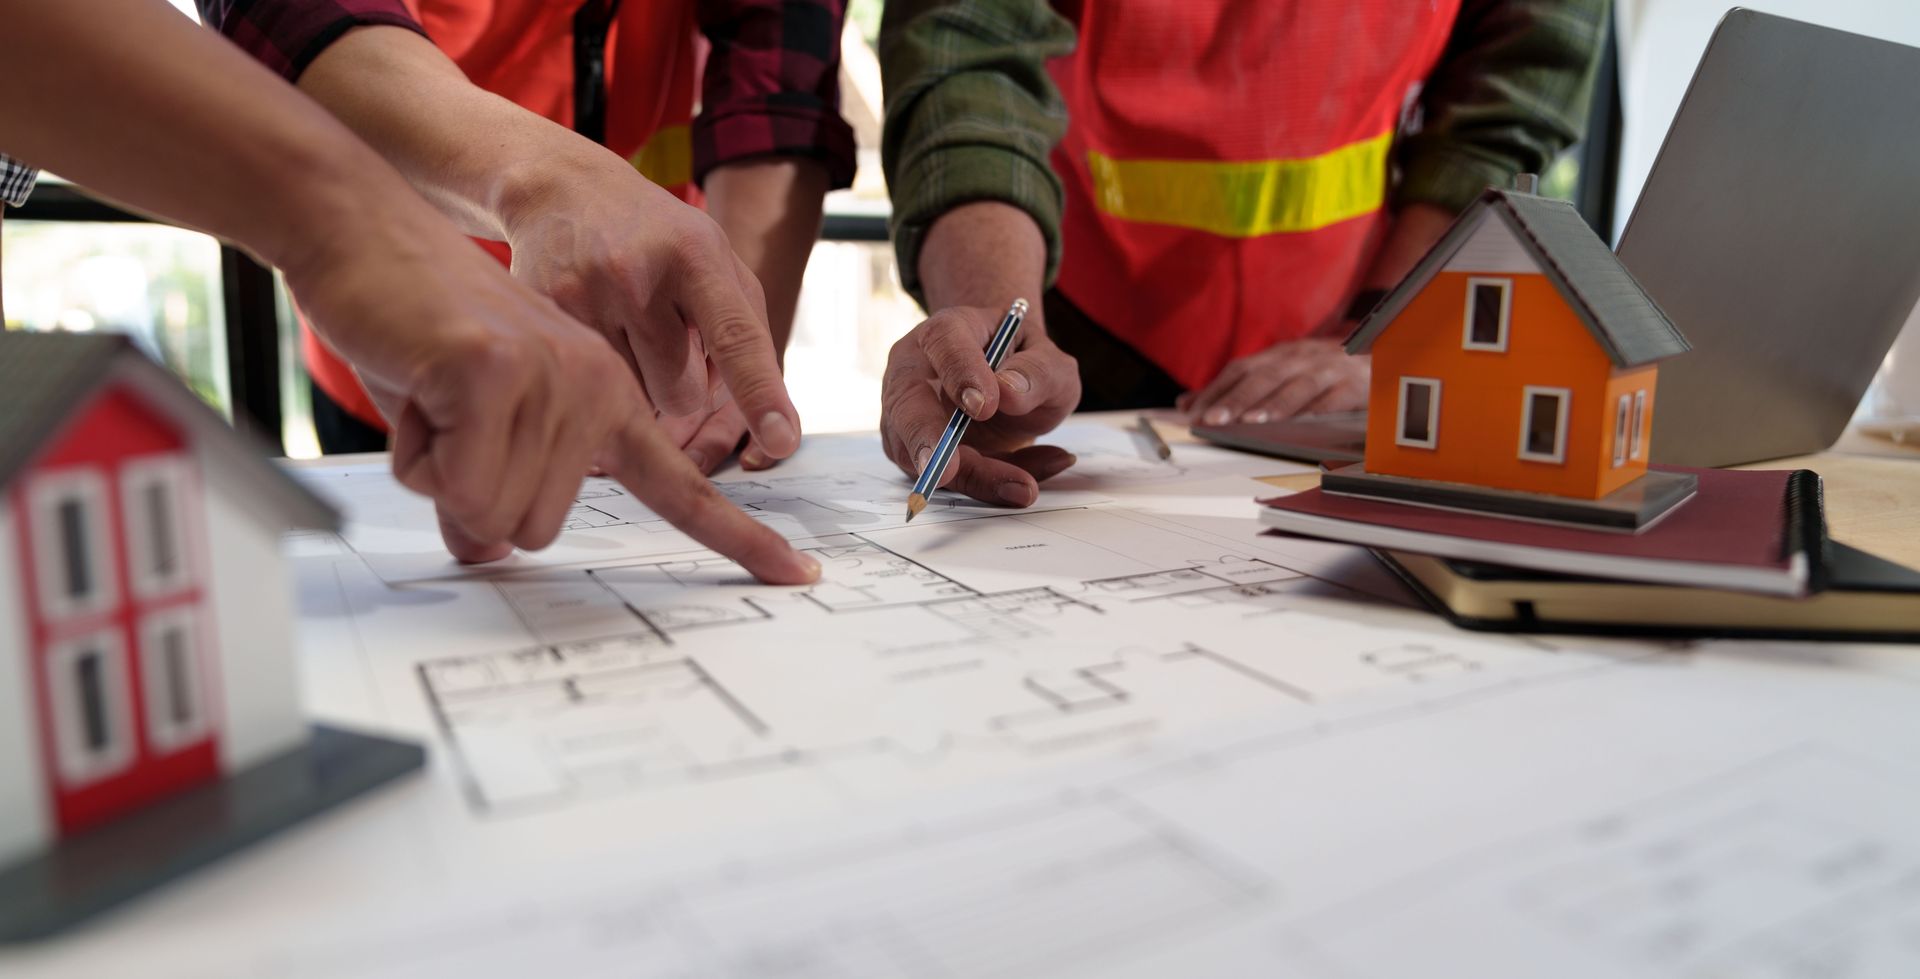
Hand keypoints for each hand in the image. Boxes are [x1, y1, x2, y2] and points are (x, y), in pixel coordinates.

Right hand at [285, 213, 819, 583]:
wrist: (372, 230)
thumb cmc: (431, 325)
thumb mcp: (488, 409)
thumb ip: (505, 477)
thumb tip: (491, 546)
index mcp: (609, 397)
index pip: (682, 484)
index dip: (736, 535)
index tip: (796, 575)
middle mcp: (598, 384)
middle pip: (538, 525)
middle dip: (472, 493)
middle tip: (449, 420)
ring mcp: (553, 372)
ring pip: (496, 513)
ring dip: (441, 474)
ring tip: (434, 399)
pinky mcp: (493, 369)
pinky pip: (456, 481)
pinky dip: (417, 455)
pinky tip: (415, 389)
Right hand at [500, 156, 800, 461]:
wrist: (562, 191)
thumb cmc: (657, 237)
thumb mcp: (716, 261)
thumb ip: (745, 334)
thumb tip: (754, 414)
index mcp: (695, 255)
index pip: (736, 337)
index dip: (761, 395)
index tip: (782, 442)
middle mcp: (637, 275)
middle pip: (683, 396)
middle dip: (685, 386)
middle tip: (669, 342)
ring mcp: (585, 297)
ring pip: (637, 402)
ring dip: (644, 384)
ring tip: (632, 332)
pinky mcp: (544, 320)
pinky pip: (592, 389)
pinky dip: (604, 375)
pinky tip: (600, 330)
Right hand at [880, 306, 1080, 504]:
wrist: (1010, 387)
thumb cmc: (1024, 367)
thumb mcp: (1050, 364)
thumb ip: (1038, 373)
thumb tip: (1010, 392)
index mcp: (948, 332)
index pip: (944, 343)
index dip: (960, 372)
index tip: (984, 405)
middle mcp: (916, 371)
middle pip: (906, 403)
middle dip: (924, 438)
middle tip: (946, 470)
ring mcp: (907, 415)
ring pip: (921, 453)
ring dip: (971, 476)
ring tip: (1023, 487)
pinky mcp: (914, 452)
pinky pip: (945, 477)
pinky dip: (987, 485)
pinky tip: (1023, 483)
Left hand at [1179, 338, 1368, 424]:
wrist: (1381, 352)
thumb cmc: (1322, 369)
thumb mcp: (1280, 370)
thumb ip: (1236, 387)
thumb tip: (1186, 404)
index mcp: (1279, 355)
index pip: (1240, 370)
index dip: (1215, 390)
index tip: (1192, 412)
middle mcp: (1299, 358)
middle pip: (1263, 377)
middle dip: (1235, 399)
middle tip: (1212, 419)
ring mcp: (1327, 370)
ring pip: (1296, 386)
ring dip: (1272, 404)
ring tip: (1249, 422)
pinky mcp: (1353, 384)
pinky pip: (1333, 399)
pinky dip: (1315, 410)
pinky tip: (1300, 423)